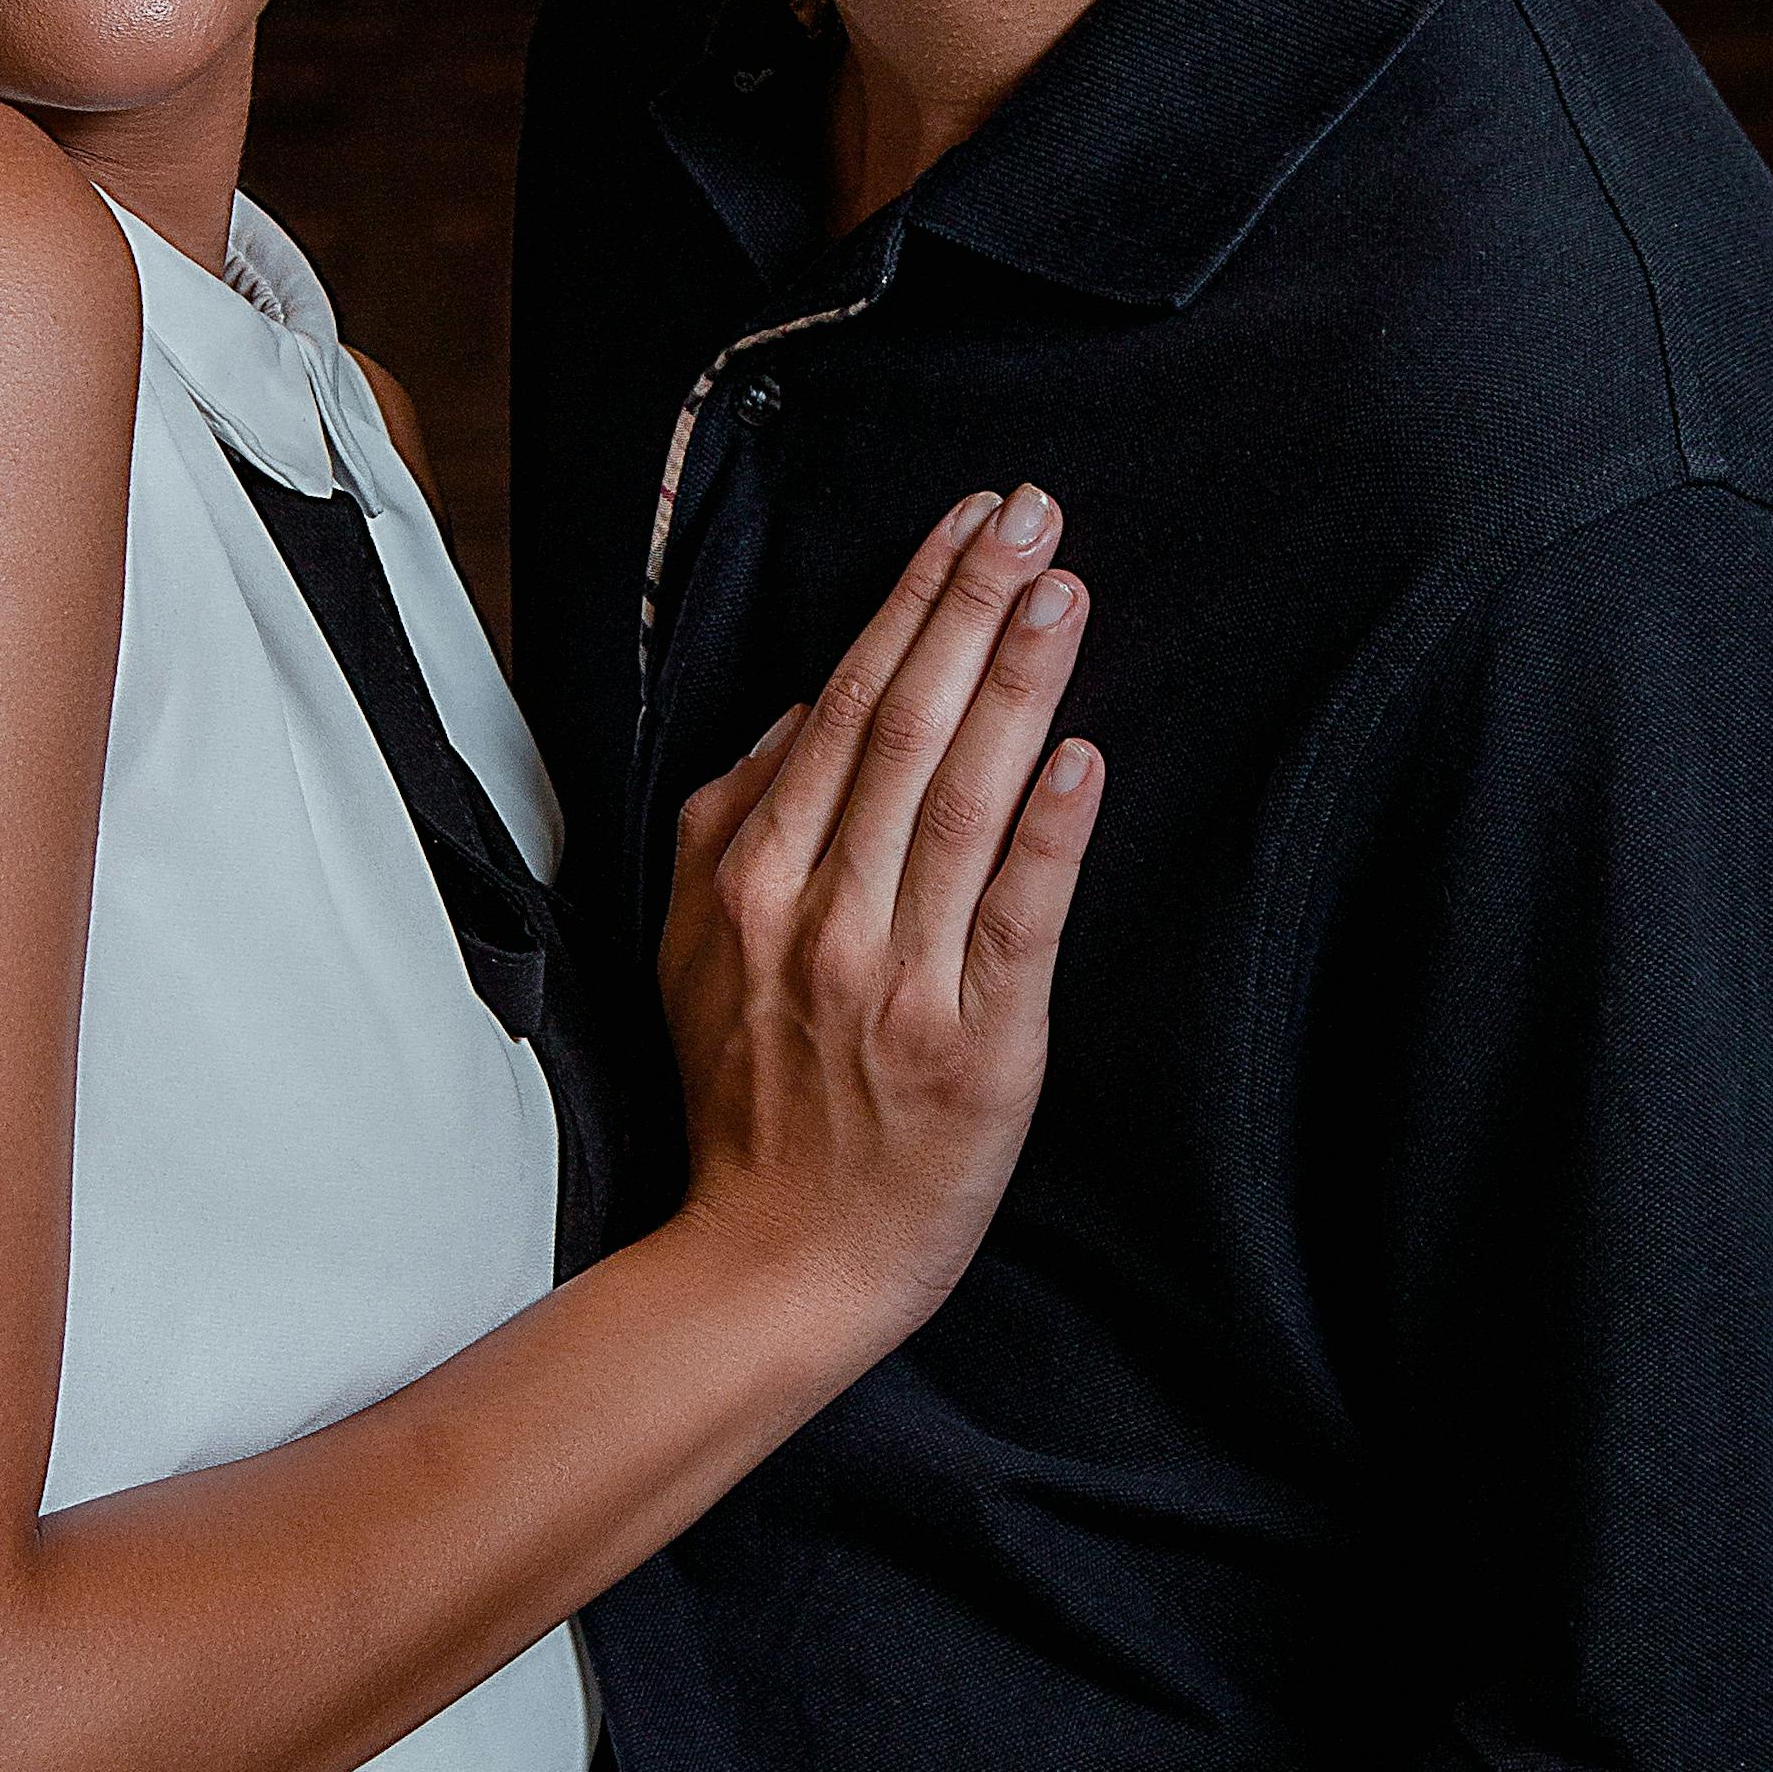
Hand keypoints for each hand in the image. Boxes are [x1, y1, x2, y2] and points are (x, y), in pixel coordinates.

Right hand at [660, 485, 1099, 1340]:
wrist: (773, 1262)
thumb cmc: (749, 1101)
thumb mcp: (691, 948)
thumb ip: (732, 819)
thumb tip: (808, 708)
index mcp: (749, 879)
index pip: (844, 708)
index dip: (911, 603)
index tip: (965, 519)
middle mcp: (817, 915)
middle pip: (904, 729)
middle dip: (968, 604)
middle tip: (1029, 509)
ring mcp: (895, 980)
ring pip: (959, 801)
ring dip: (1014, 684)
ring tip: (1059, 587)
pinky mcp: (975, 1046)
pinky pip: (1013, 920)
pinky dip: (1047, 833)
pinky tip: (1081, 754)